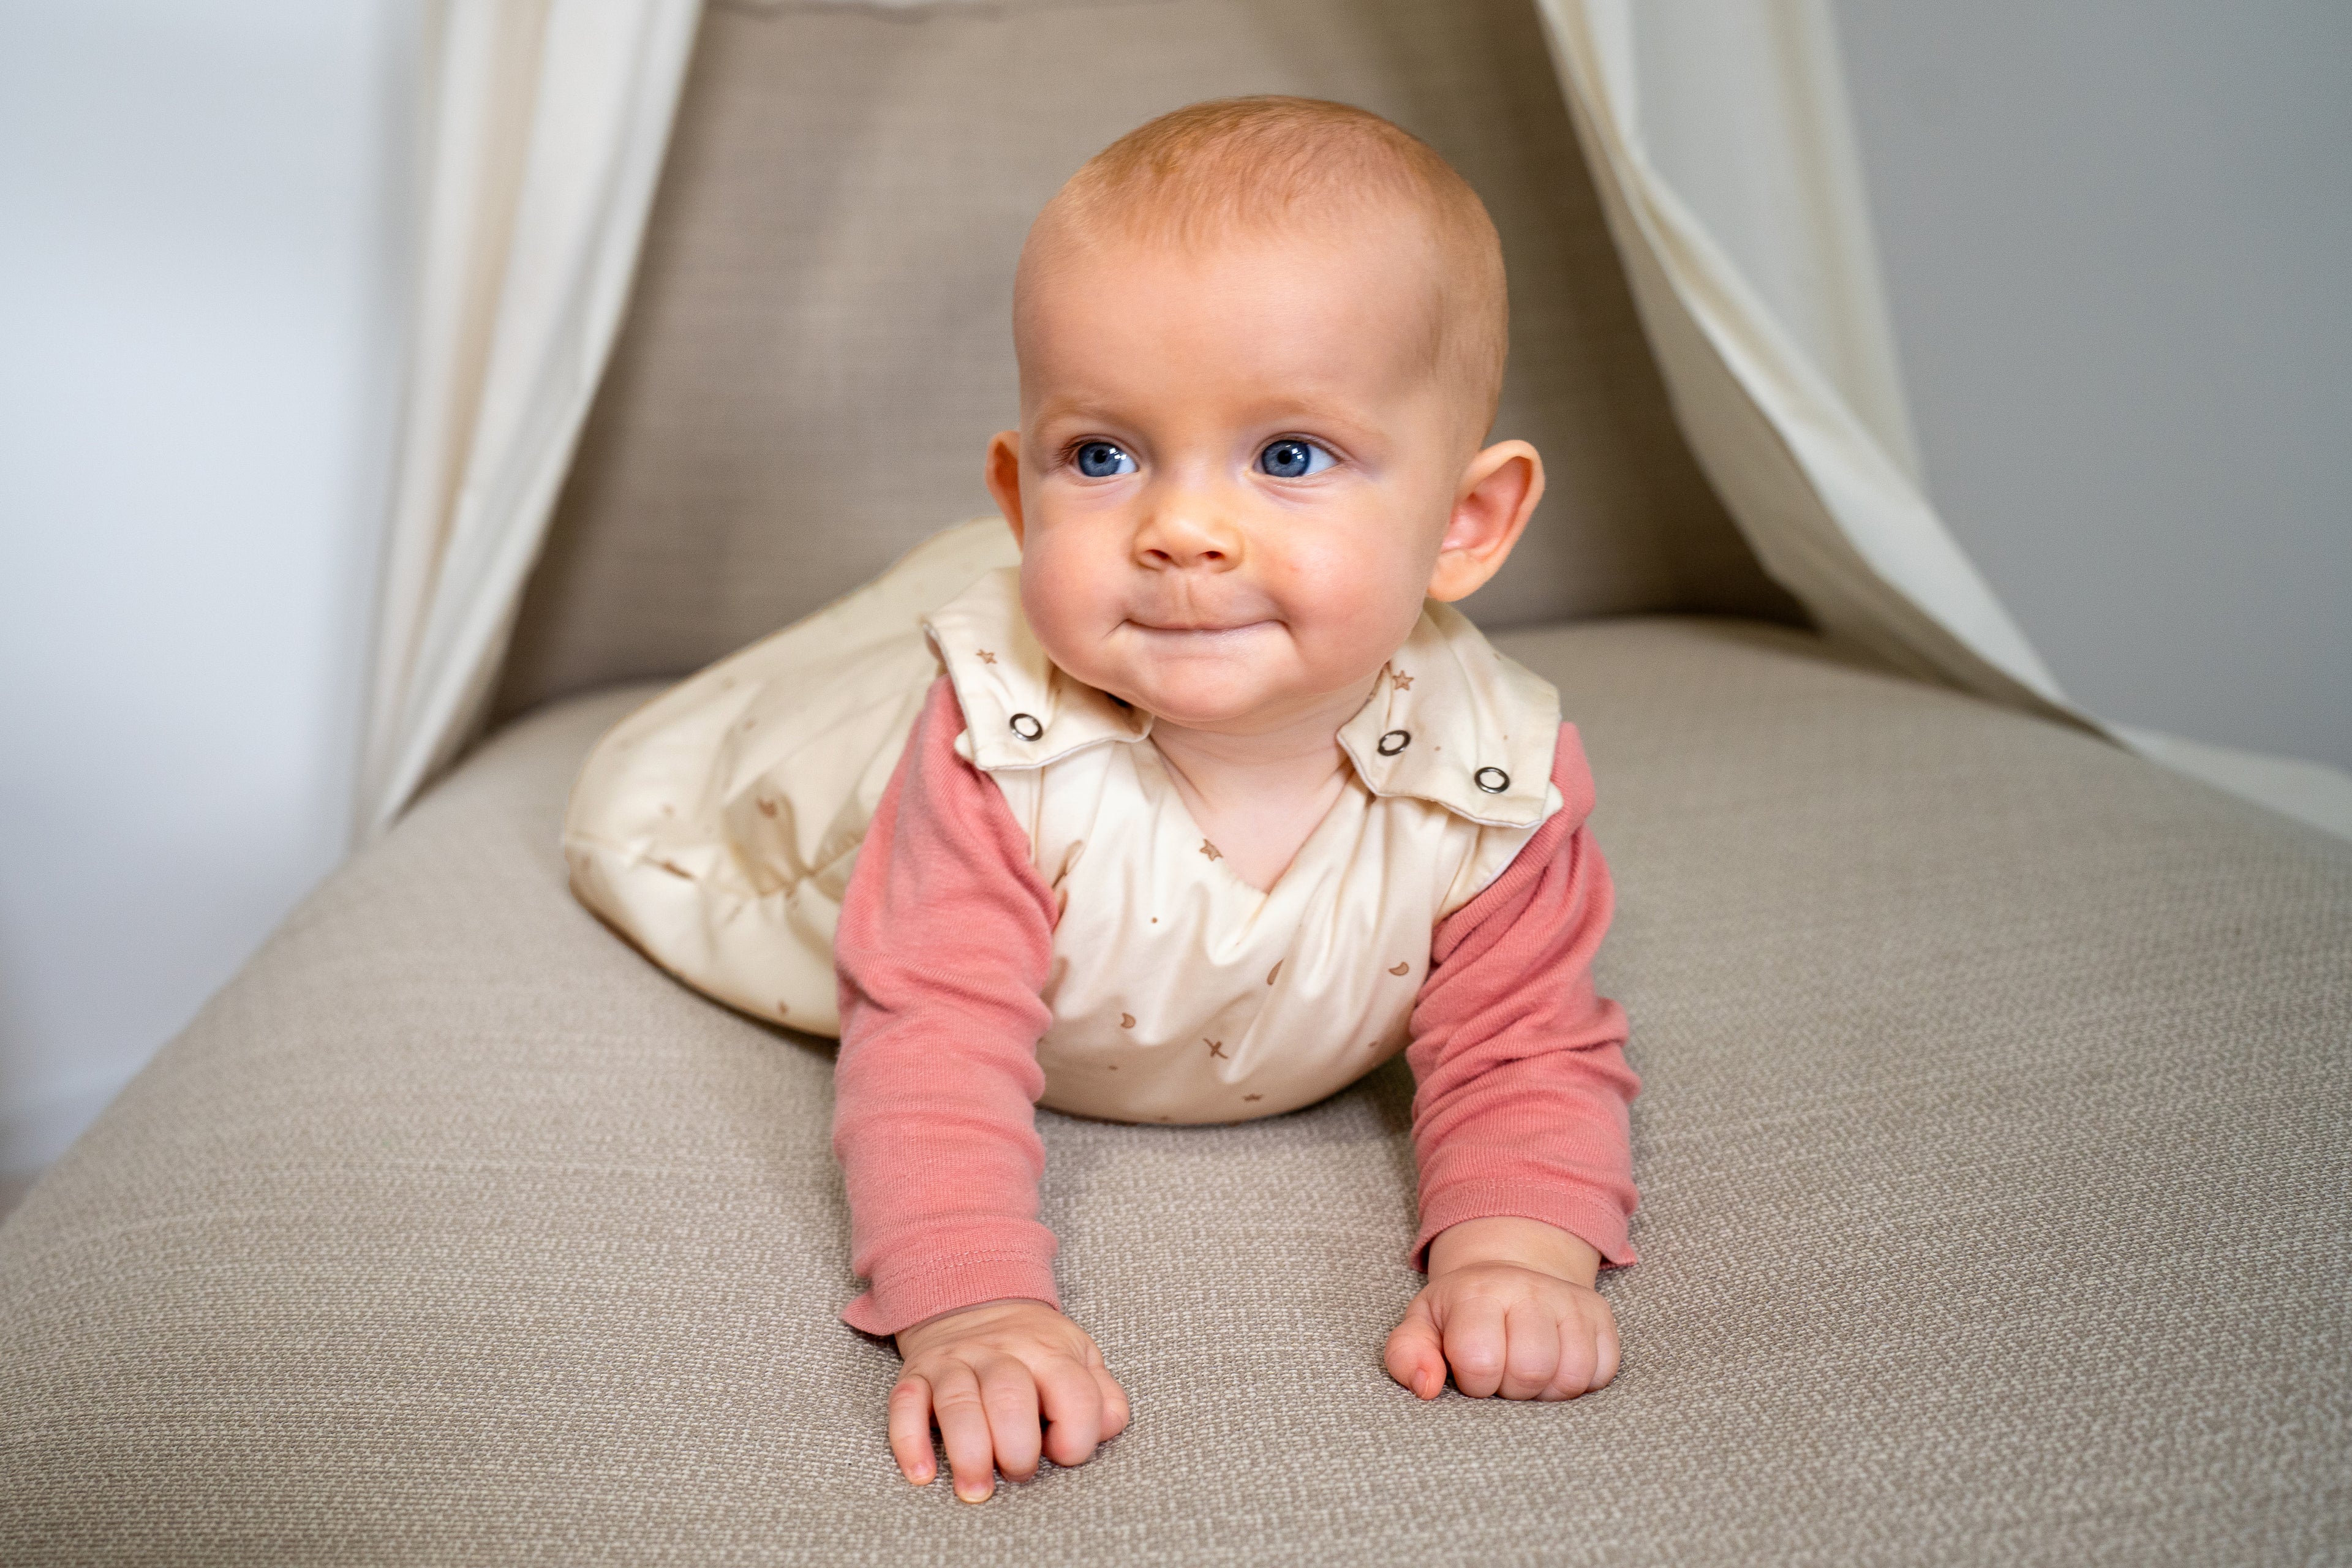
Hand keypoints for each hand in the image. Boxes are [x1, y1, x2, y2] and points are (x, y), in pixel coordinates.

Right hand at [890, 1298, 1129, 1500]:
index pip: (1074, 1393)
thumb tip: (1108, 1428)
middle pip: (1009, 1396)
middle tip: (1018, 1472)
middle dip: (1017, 1448)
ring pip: (957, 1402)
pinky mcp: (916, 1375)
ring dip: (968, 1452)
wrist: (972, 1302)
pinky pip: (905, 1405)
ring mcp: (954, 1361)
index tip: (1064, 1454)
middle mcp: (1000, 1352)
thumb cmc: (1033, 1349)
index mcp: (1049, 1350)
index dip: (1077, 1436)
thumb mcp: (1080, 1357)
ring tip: (976, 1491)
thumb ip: (1103, 1396)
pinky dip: (909, 1441)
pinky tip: (922, 1474)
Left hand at [1384, 1216, 1619, 1400]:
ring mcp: (1569, 1299)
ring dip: (1547, 1390)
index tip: (1470, 1370)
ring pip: (1572, 1375)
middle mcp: (1528, 1288)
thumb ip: (1407, 1356)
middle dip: (1512, 1389)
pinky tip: (1557, 1364)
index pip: (1481, 1361)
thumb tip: (1426, 1387)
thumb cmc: (1459, 1314)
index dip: (1474, 1381)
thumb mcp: (1421, 1327)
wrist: (1509, 1276)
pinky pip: (1603, 1370)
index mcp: (1477, 1291)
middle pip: (1531, 1370)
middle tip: (1502, 1373)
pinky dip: (1581, 1381)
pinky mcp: (1601, 1313)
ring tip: (1527, 1372)